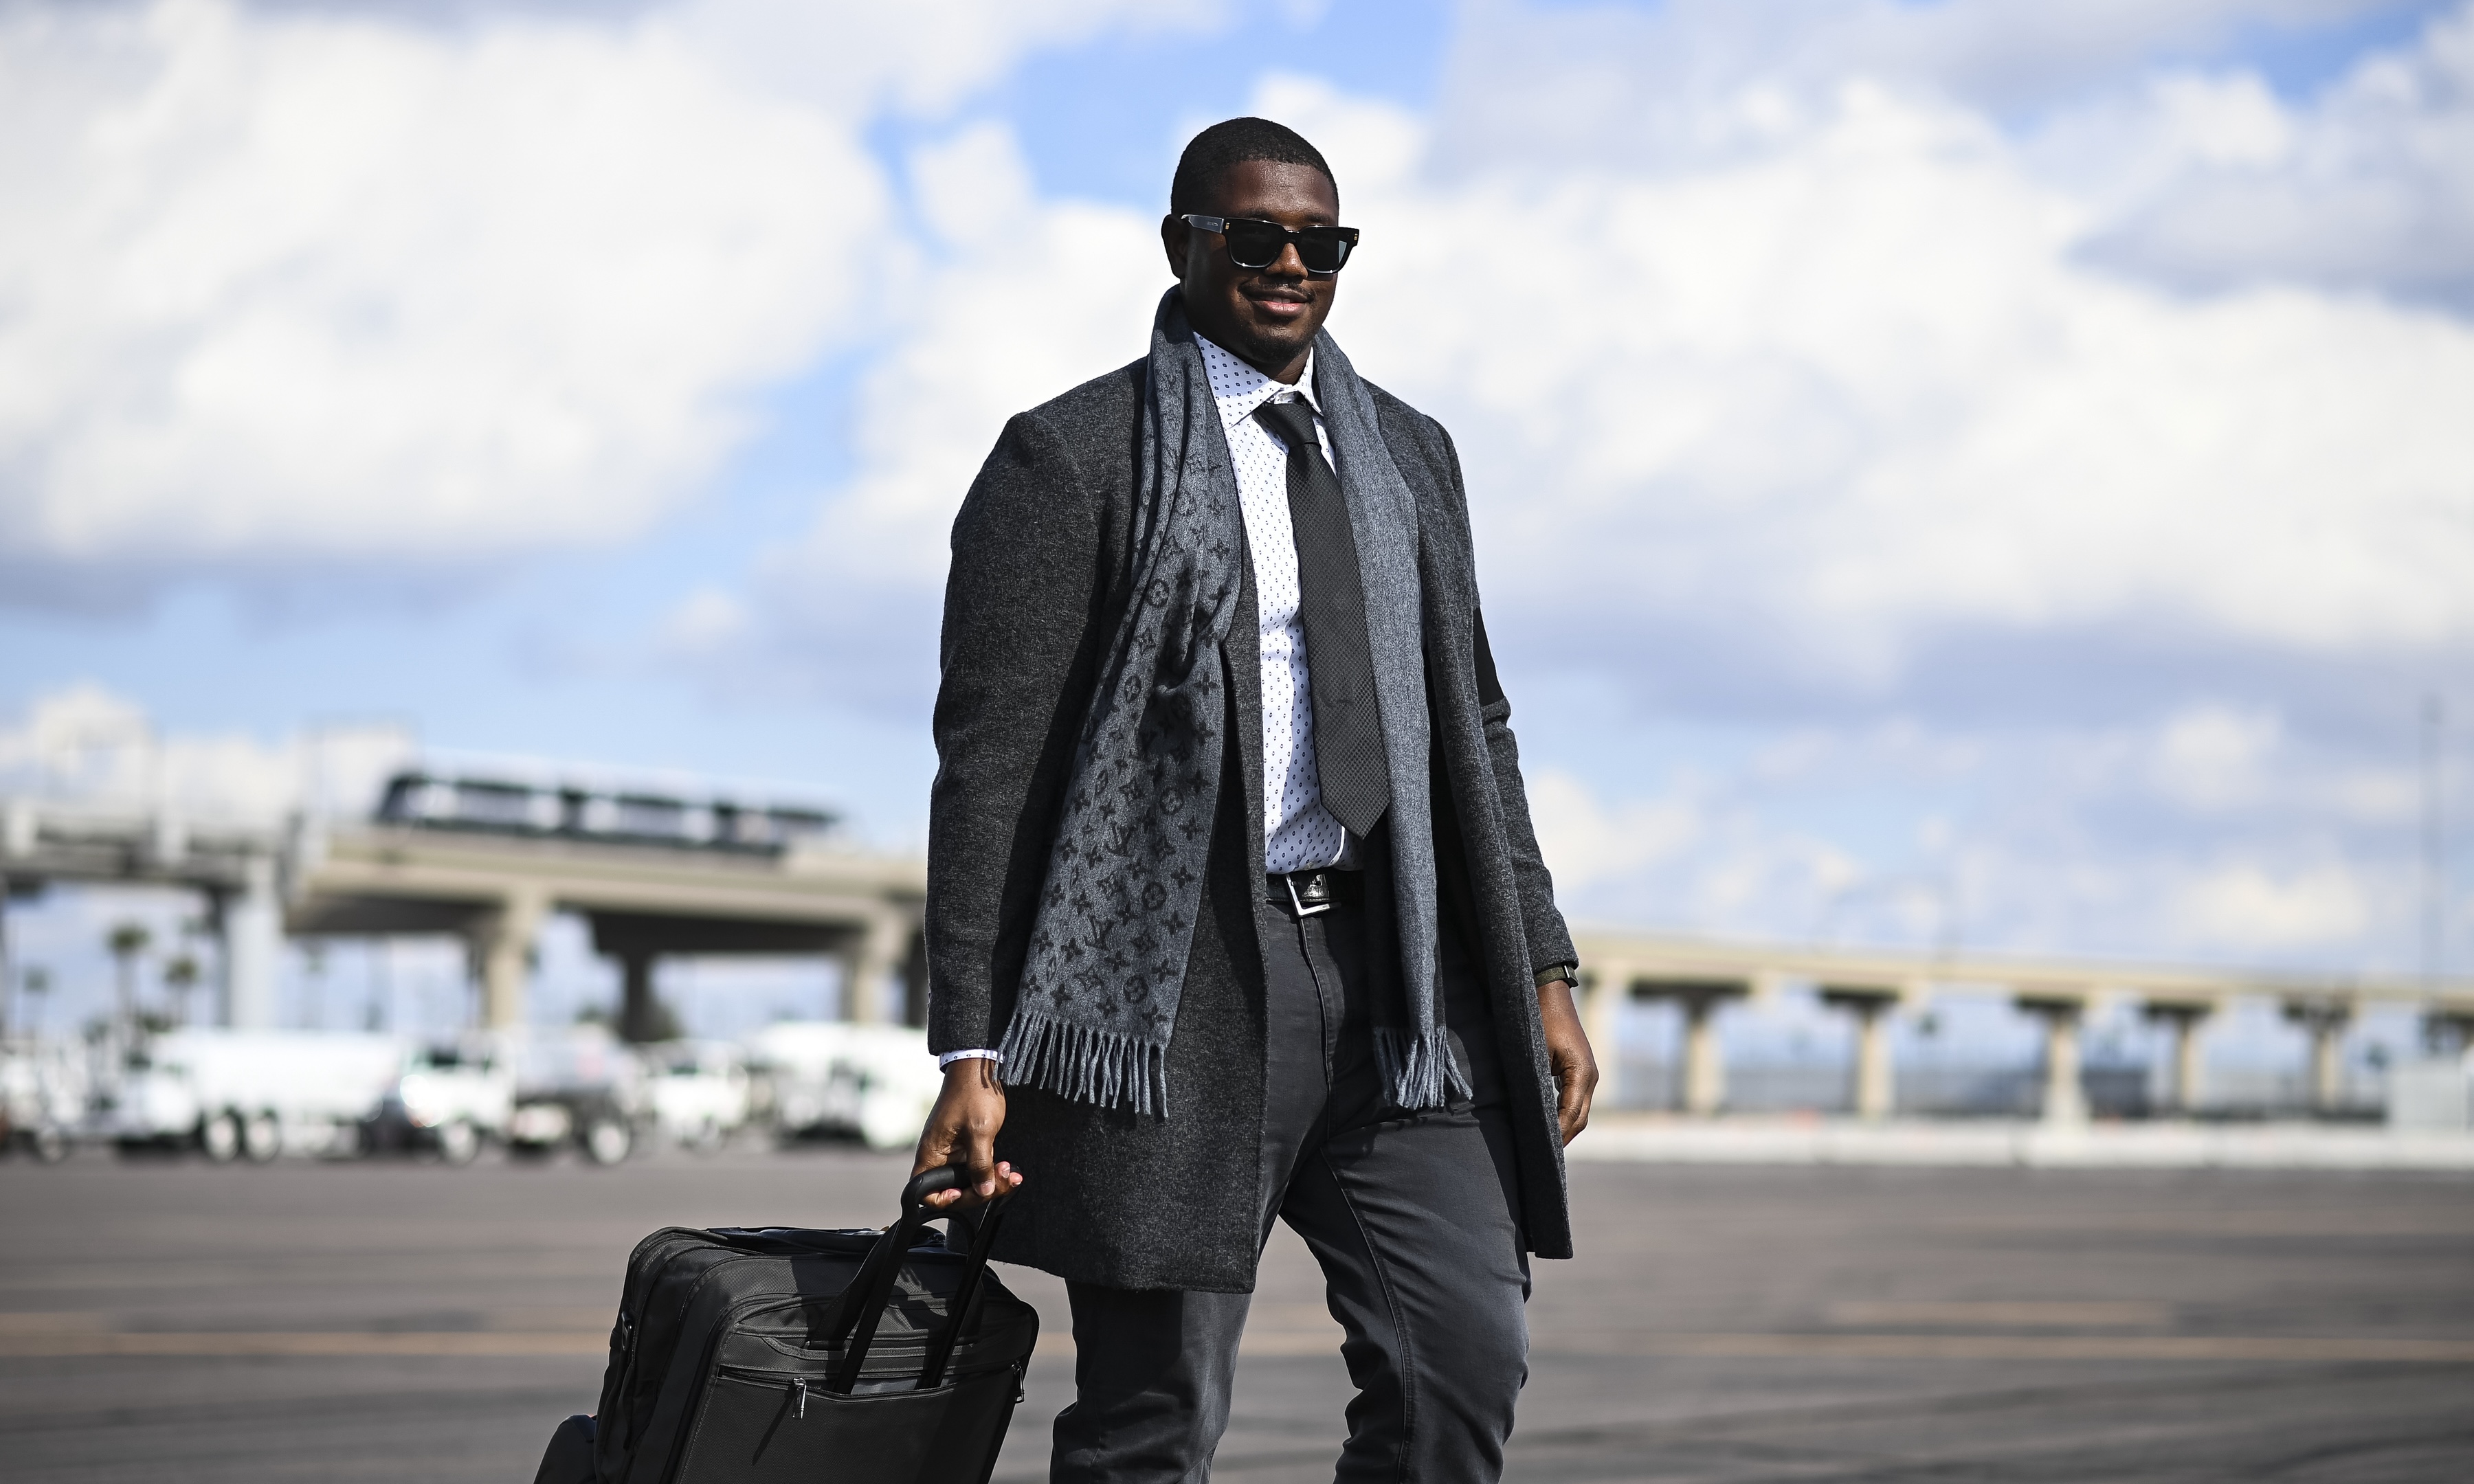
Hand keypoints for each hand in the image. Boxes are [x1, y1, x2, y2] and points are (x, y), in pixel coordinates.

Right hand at [912, 1057, 1022, 1208]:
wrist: (979, 1068)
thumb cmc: (973, 1094)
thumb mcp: (980, 1131)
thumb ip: (981, 1164)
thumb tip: (984, 1190)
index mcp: (932, 1153)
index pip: (925, 1192)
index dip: (943, 1199)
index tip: (964, 1192)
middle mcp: (939, 1156)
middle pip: (953, 1189)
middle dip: (980, 1190)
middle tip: (1002, 1181)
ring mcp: (954, 1152)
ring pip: (969, 1180)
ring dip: (991, 1181)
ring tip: (1011, 1173)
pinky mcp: (967, 1146)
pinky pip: (978, 1167)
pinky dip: (993, 1170)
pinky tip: (1009, 1168)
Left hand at [1536, 979, 1597, 1145]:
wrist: (1547, 993)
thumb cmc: (1539, 1020)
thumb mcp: (1535, 1053)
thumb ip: (1538, 1085)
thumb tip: (1535, 1116)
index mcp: (1582, 1073)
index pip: (1571, 1115)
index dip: (1558, 1134)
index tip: (1543, 1151)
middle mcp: (1590, 1077)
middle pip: (1580, 1119)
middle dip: (1563, 1137)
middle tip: (1543, 1157)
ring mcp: (1588, 1074)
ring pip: (1580, 1111)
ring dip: (1565, 1128)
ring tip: (1546, 1146)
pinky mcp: (1580, 1070)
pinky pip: (1576, 1100)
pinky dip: (1565, 1115)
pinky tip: (1550, 1124)